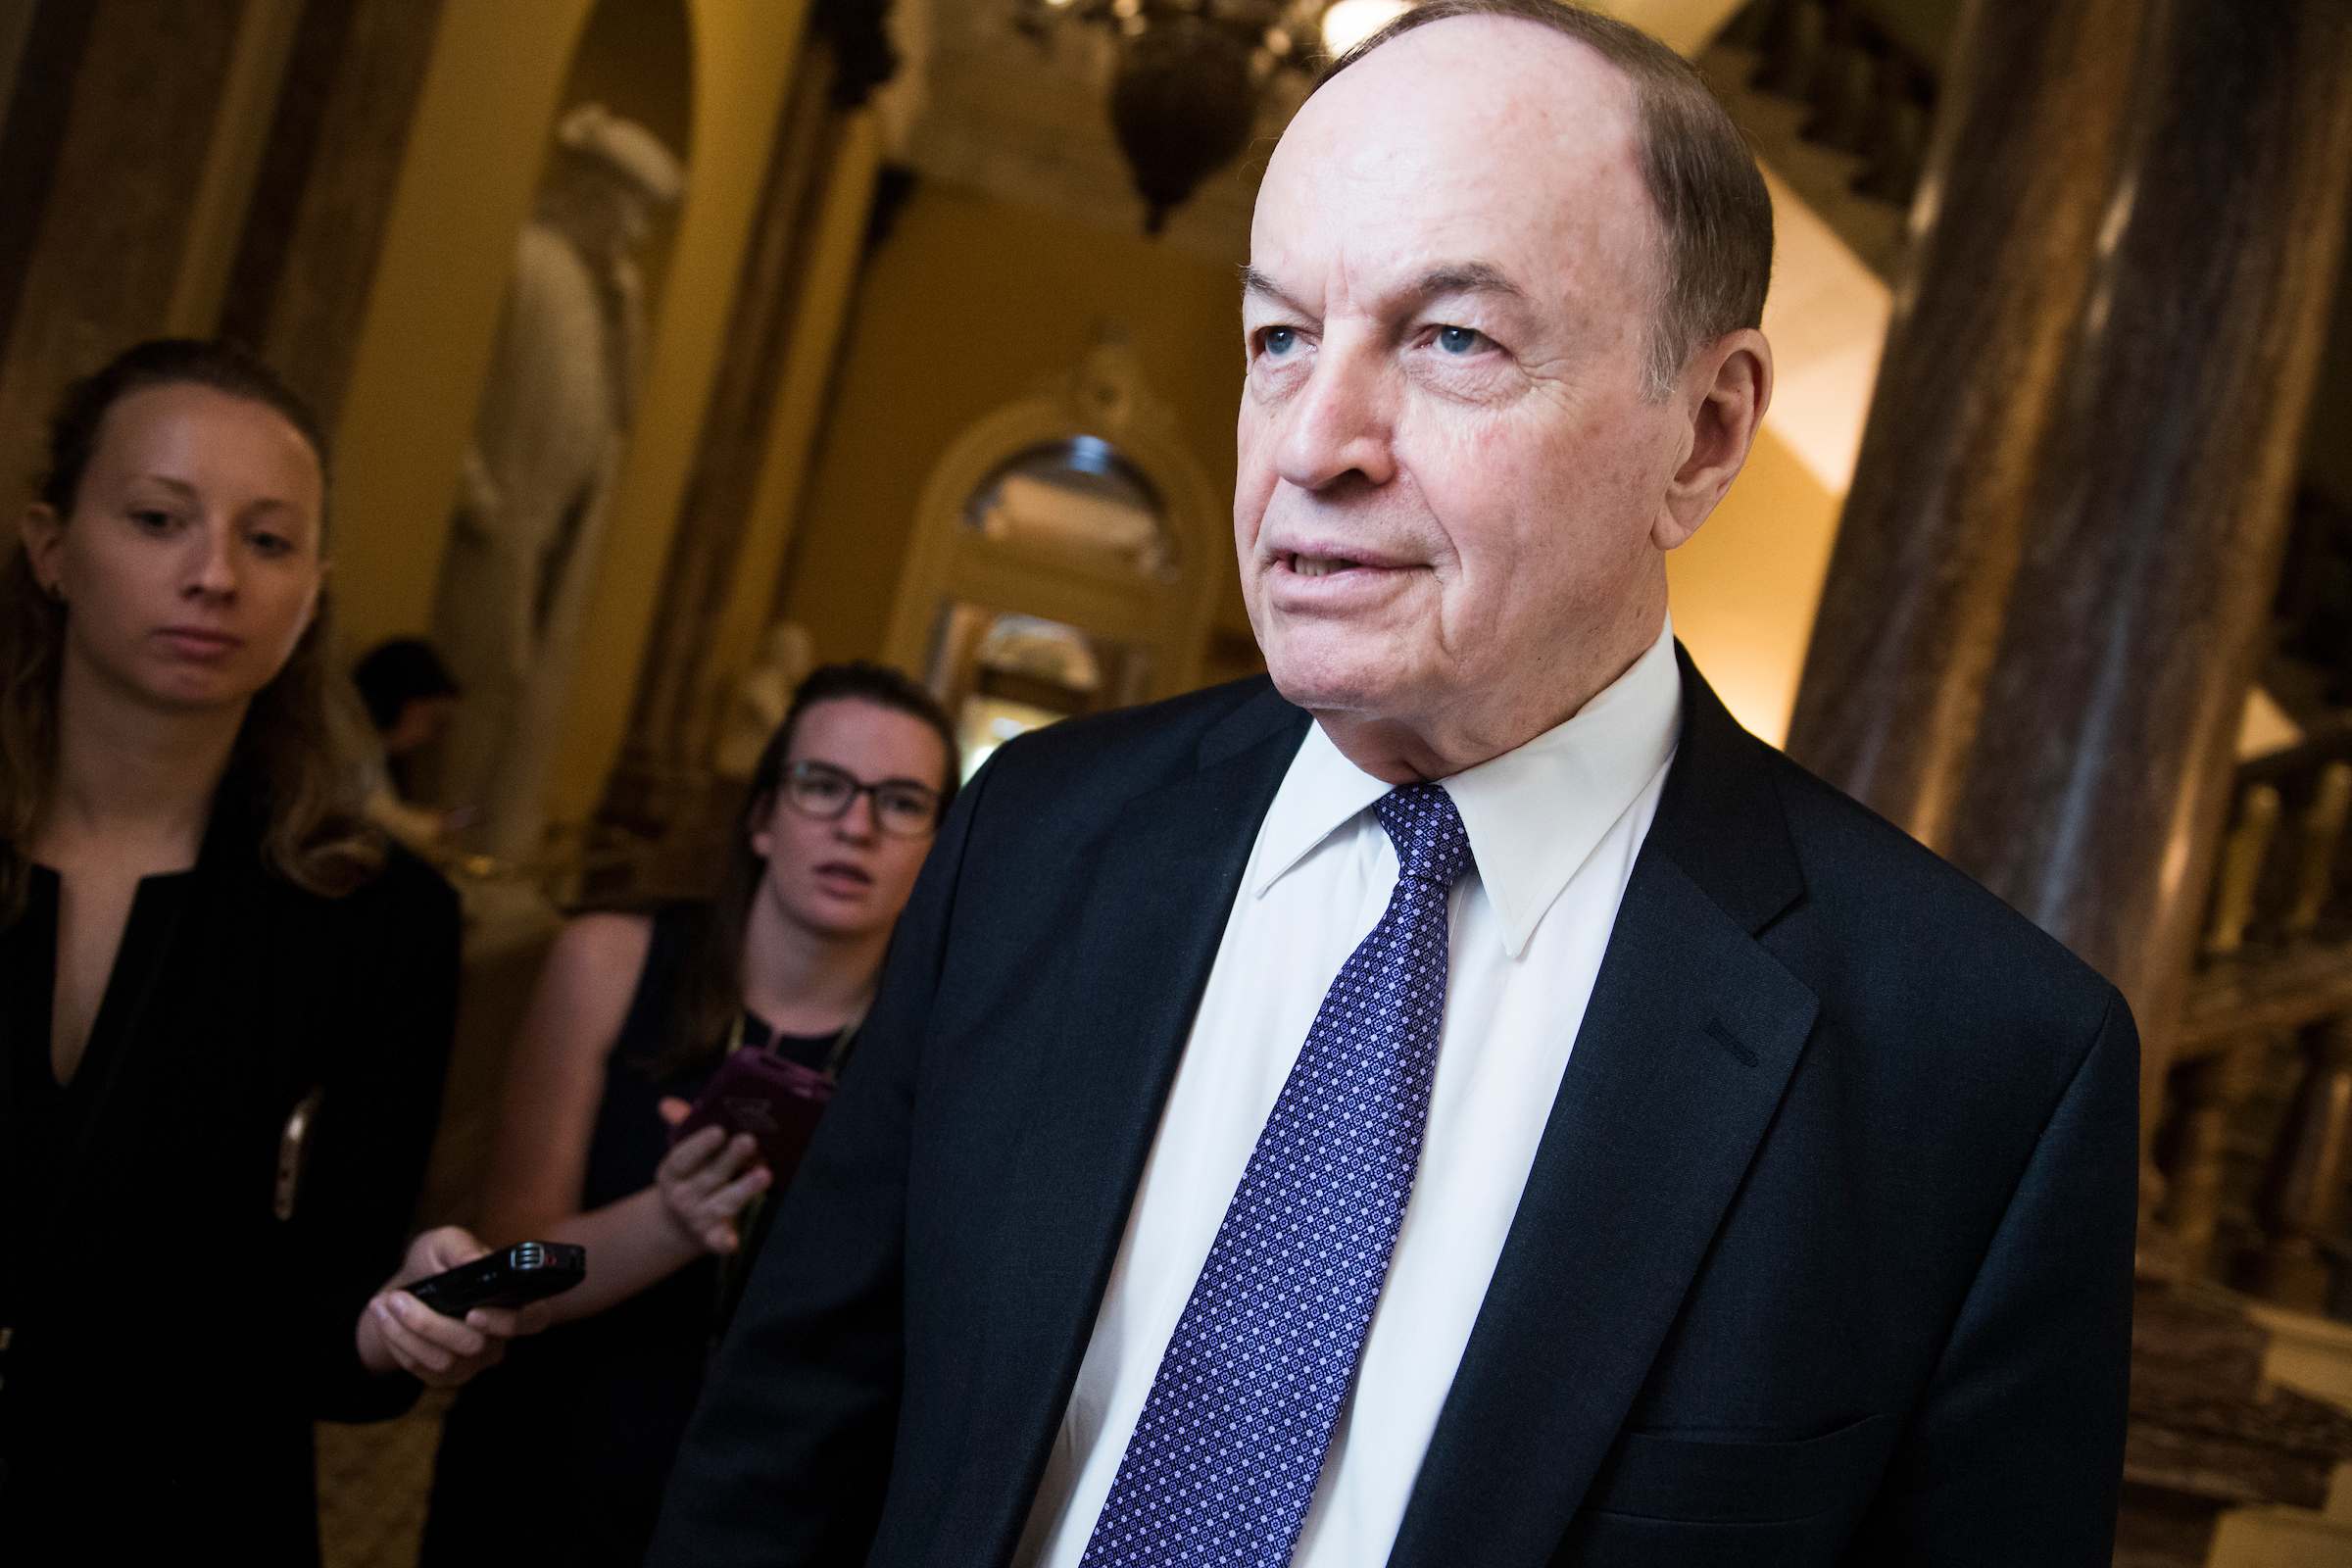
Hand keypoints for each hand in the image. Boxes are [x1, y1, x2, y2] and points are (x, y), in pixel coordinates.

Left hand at [357, 1225, 552, 1386]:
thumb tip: (473, 1261)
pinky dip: (397, 1343)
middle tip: (397, 1298)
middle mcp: (499, 1338)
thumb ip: (459, 1247)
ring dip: (404, 1333)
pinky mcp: (447, 1377)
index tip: (473, 1313)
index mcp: (514, 1302)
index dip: (507, 1322)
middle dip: (429, 1323)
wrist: (411, 1289)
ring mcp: (474, 1362)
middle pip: (473, 1345)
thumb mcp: (444, 1243)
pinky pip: (421, 1370)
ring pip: (442, 1361)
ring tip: (383, 1304)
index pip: (531, 1321)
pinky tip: (386, 1320)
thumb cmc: (437, 1262)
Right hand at [654, 1097, 770, 1253]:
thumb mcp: (685, 1153)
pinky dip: (724, 1241)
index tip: (719, 1131)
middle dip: (730, 1159)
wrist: (677, 1223)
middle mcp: (683, 1195)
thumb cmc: (691, 1175)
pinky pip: (719, 1240)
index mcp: (673, 1171)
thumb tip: (668, 1104)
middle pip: (709, 1176)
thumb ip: (682, 1126)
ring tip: (764, 1174)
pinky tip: (733, 1242)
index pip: (683, 1157)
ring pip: (724, 1202)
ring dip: (744, 1189)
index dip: (700, 1144)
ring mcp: (698, 1217)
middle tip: (749, 1141)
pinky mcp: (712, 1236)